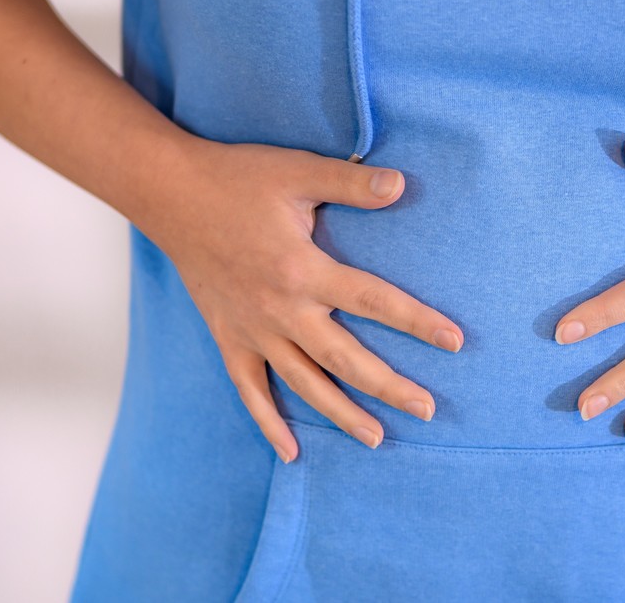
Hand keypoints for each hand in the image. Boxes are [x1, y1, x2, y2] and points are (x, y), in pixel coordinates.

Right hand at [141, 139, 464, 461]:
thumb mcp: (298, 171)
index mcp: (304, 270)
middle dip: (390, 387)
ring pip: (304, 384)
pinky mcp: (229, 338)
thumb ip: (351, 183)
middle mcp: (281, 311)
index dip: (418, 323)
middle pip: (346, 360)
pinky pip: (250, 390)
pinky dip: (269, 422)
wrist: (168, 194)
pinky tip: (291, 452)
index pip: (375, 302)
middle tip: (428, 410)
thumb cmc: (237, 179)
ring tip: (378, 439)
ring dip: (342, 415)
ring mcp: (253, 331)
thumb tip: (402, 185)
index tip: (455, 342)